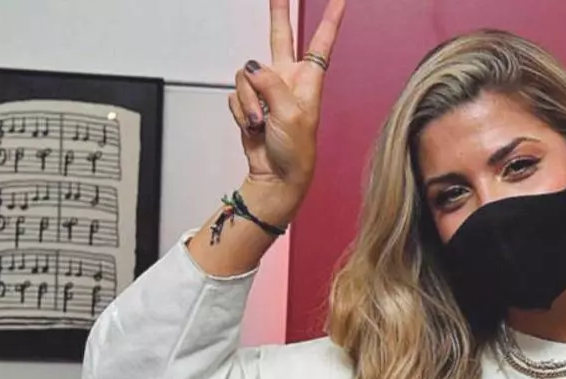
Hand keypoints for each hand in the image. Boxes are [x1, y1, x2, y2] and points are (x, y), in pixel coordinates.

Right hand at [227, 0, 346, 221]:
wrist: (276, 176)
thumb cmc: (296, 151)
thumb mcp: (292, 115)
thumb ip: (272, 85)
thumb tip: (252, 67)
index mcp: (308, 80)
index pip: (321, 42)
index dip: (329, 20)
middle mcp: (287, 79)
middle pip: (280, 36)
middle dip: (277, 12)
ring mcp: (266, 89)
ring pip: (245, 75)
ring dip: (249, 101)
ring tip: (262, 122)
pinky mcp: (248, 101)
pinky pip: (235, 94)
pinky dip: (239, 111)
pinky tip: (253, 126)